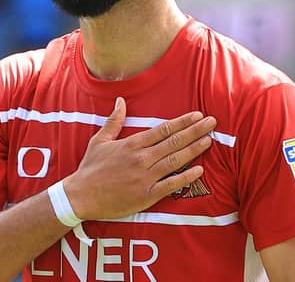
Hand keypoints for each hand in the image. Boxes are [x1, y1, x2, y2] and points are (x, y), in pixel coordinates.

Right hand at [63, 97, 215, 220]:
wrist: (81, 196)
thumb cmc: (90, 168)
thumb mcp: (99, 140)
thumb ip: (113, 120)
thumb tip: (120, 100)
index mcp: (132, 144)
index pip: (163, 129)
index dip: (182, 122)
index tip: (197, 115)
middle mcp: (142, 158)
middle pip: (174, 142)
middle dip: (195, 131)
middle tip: (213, 123)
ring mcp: (146, 177)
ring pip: (176, 160)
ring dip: (195, 150)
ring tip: (209, 140)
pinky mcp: (147, 195)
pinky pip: (171, 185)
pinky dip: (186, 177)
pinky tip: (199, 170)